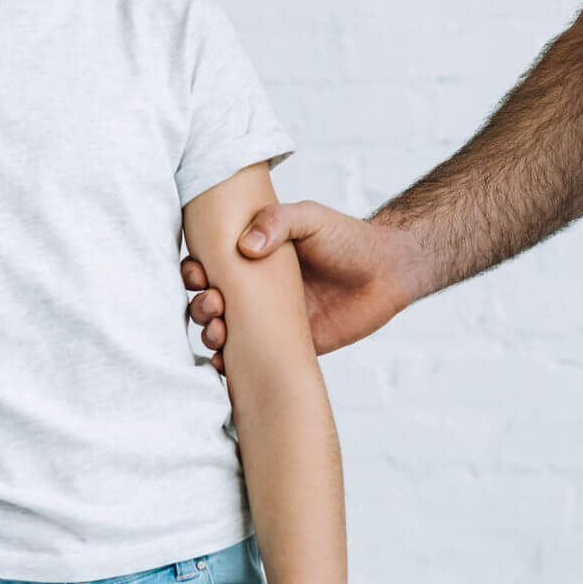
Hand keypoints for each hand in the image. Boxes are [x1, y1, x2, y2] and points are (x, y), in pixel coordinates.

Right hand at [183, 201, 413, 376]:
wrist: (388, 272)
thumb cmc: (349, 239)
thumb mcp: (311, 218)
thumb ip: (278, 221)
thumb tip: (245, 246)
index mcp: (253, 258)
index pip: (210, 265)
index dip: (194, 271)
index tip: (195, 274)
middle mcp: (256, 290)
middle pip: (210, 301)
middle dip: (201, 306)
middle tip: (215, 304)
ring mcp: (269, 320)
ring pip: (224, 333)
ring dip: (210, 335)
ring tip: (220, 333)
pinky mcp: (286, 346)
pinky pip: (251, 360)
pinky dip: (229, 365)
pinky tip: (224, 363)